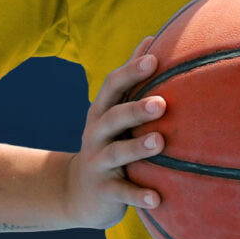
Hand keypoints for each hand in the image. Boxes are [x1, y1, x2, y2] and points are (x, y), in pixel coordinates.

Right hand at [65, 38, 166, 229]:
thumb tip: (151, 39)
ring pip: (117, 154)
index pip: (113, 86)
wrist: (77, 192)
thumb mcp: (113, 111)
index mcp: (102, 111)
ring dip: (137, 147)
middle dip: (135, 109)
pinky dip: (138, 195)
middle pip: (113, 117)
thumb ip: (130, 79)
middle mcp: (97, 134)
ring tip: (160, 142)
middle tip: (161, 103)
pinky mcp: (104, 191)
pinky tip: (157, 199)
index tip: (155, 59)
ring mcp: (98, 163)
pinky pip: (121, 193)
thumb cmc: (108, 142)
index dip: (132, 71)